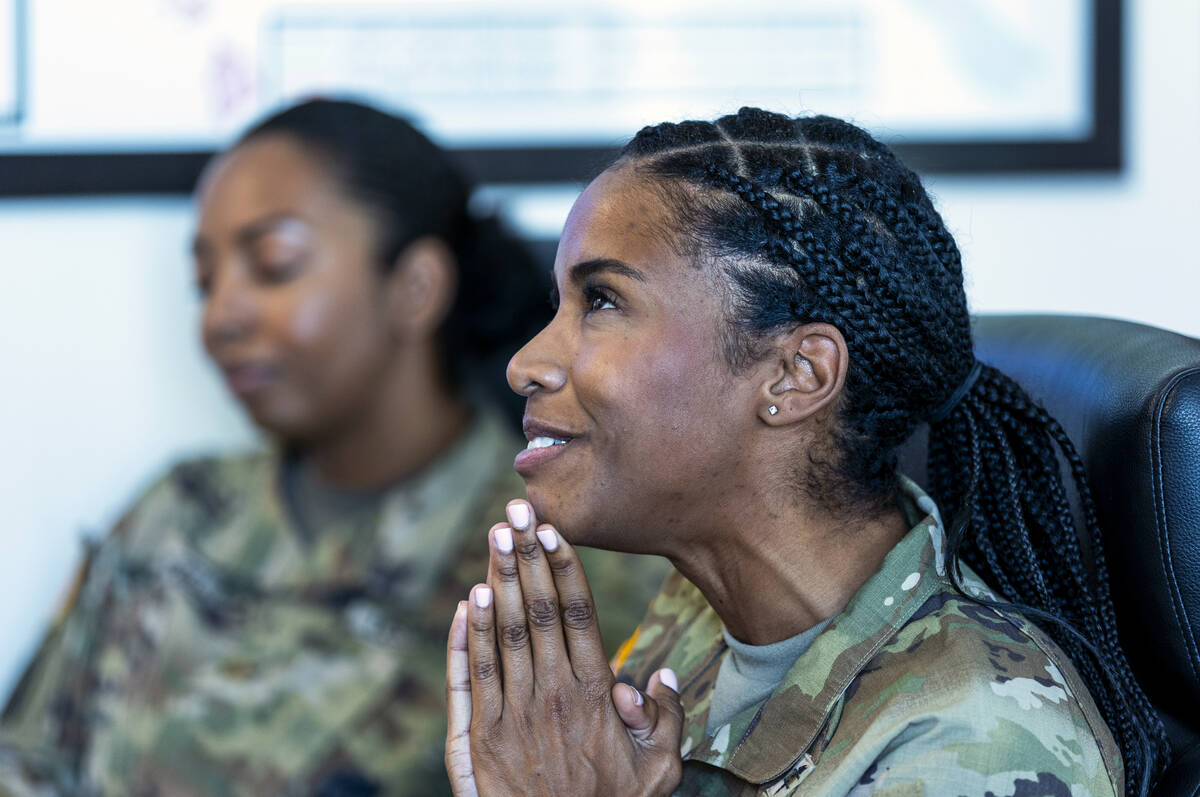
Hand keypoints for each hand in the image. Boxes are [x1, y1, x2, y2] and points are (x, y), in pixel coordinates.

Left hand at [445, 499, 682, 796]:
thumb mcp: (659, 773)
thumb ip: (666, 721)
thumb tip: (662, 675)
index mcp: (594, 696)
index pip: (579, 616)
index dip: (564, 568)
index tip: (553, 530)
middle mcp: (551, 695)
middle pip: (539, 611)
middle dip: (527, 556)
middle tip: (517, 511)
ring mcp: (511, 713)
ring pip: (503, 633)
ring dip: (499, 579)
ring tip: (494, 536)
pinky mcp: (479, 735)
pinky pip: (473, 673)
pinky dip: (469, 634)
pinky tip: (470, 599)